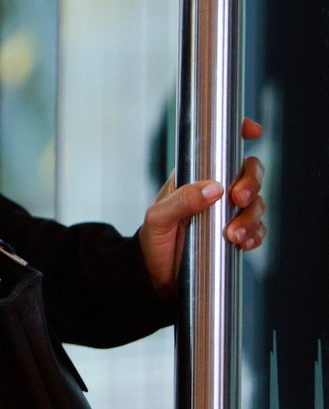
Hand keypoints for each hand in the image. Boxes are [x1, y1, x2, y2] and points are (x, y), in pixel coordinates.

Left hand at [138, 117, 266, 293]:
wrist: (154, 277)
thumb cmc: (151, 241)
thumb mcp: (158, 218)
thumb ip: (181, 201)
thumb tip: (215, 187)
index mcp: (194, 178)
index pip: (219, 150)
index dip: (238, 134)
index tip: (253, 131)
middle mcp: (214, 191)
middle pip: (249, 174)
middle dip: (251, 182)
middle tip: (238, 198)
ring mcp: (228, 213)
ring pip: (257, 204)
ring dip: (252, 217)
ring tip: (234, 235)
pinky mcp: (236, 235)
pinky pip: (257, 230)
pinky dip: (256, 235)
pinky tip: (244, 243)